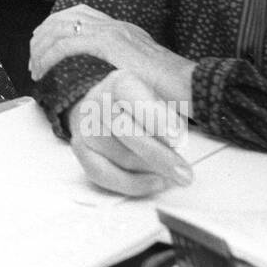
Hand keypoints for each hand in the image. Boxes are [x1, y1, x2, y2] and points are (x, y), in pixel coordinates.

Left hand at [29, 4, 195, 101]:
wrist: (190, 85)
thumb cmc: (168, 87)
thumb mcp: (138, 71)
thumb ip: (116, 69)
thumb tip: (94, 80)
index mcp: (120, 29)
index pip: (78, 15)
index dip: (54, 28)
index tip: (42, 47)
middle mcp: (114, 26)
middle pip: (64, 19)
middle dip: (42, 38)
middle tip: (33, 60)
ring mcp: (112, 32)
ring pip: (61, 30)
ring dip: (43, 49)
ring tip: (36, 69)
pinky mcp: (110, 44)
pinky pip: (68, 45)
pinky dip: (51, 56)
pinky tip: (45, 70)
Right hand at [66, 70, 192, 195]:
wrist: (106, 106)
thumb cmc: (142, 103)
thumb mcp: (164, 91)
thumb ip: (178, 99)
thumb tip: (185, 122)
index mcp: (120, 83)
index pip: (132, 97)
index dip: (155, 118)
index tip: (177, 138)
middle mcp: (97, 101)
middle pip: (125, 132)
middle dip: (158, 156)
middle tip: (184, 173)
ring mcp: (85, 126)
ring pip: (117, 155)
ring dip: (149, 170)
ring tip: (174, 177)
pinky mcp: (80, 149)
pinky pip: (101, 173)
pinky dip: (131, 183)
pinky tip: (154, 183)